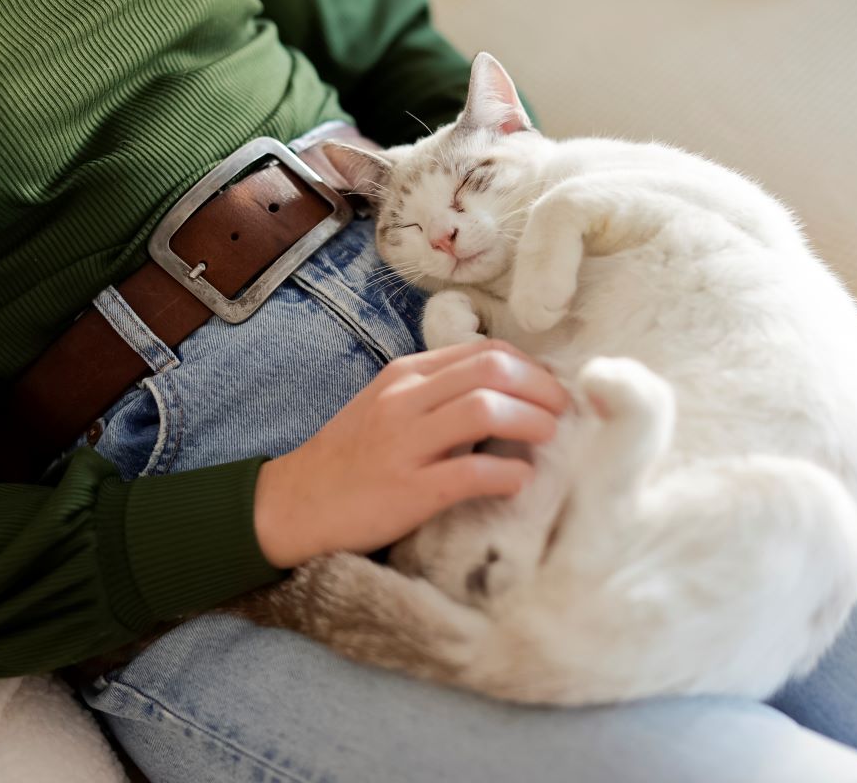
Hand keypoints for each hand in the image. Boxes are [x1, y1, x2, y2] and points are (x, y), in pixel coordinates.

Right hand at [254, 340, 568, 567]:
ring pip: (484, 410)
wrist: (293, 505)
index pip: (484, 351)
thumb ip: (436, 393)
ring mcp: (404, 444)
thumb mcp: (387, 407)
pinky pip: (468, 473)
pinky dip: (506, 474)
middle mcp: (405, 400)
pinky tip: (522, 480)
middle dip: (541, 387)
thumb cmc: (350, 458)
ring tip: (550, 438)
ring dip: (531, 421)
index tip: (551, 388)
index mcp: (405, 376)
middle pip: (492, 370)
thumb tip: (504, 392)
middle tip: (563, 411)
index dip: (531, 365)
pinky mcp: (406, 491)